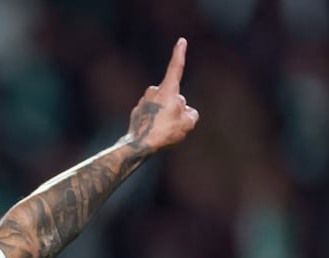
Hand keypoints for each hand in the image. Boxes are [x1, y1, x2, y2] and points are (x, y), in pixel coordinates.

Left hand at [126, 37, 199, 154]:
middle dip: (176, 107)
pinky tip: (153, 132)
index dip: (179, 54)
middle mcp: (153, 91)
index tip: (181, 41)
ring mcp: (143, 101)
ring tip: (162, 130)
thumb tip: (184, 111)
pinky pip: (152, 114)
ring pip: (162, 106)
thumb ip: (191, 113)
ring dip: (165, 115)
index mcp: (167, 89)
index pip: (176, 67)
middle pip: (173, 96)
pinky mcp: (137, 112)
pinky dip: (155, 121)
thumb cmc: (165, 132)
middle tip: (172, 124)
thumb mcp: (188, 123)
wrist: (139, 145)